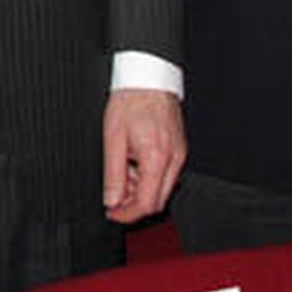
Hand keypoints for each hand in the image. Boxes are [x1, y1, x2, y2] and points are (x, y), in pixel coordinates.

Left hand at [102, 88, 185, 223]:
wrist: (148, 77)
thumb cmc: (130, 100)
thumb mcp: (113, 138)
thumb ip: (113, 173)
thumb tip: (111, 200)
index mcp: (157, 157)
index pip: (147, 203)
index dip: (127, 214)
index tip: (112, 212)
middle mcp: (174, 159)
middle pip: (158, 201)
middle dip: (134, 203)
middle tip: (114, 194)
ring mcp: (180, 154)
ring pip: (163, 189)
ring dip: (141, 189)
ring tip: (123, 169)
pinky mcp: (180, 149)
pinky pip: (167, 174)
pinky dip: (150, 176)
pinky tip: (135, 161)